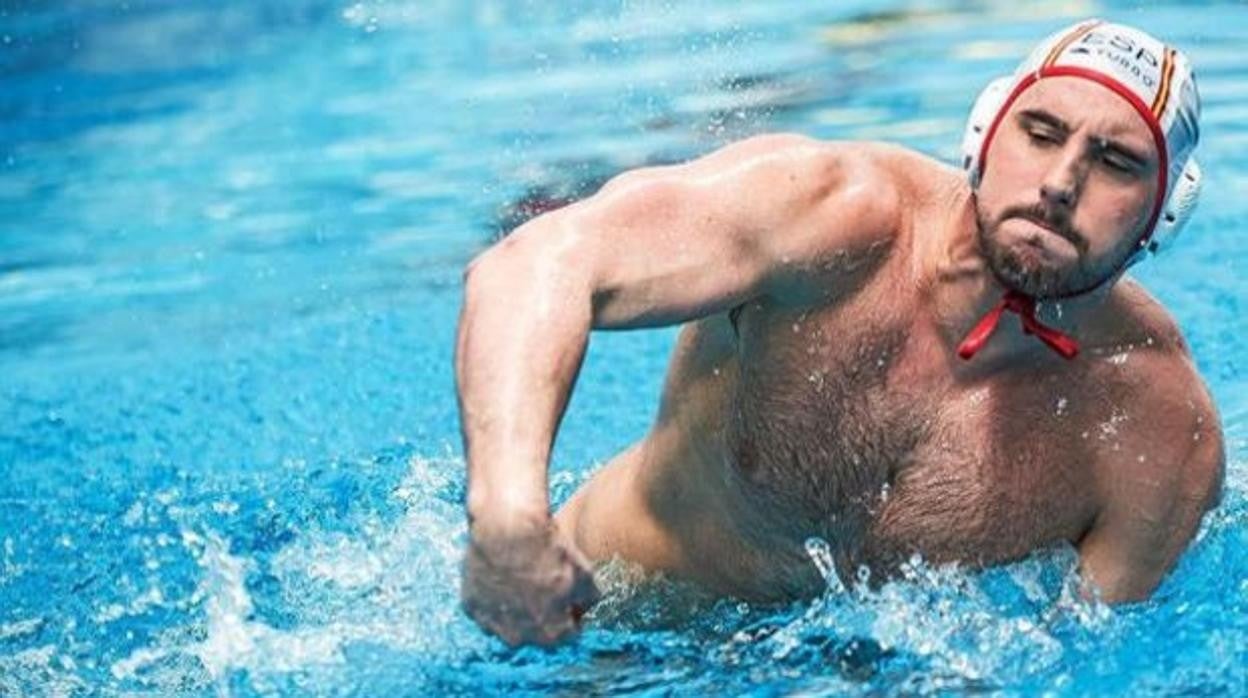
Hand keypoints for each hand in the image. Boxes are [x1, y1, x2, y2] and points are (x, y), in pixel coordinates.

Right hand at [461, 515, 599, 646]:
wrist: (507, 528)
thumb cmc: (549, 550)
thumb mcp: (585, 572)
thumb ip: (589, 597)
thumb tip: (586, 603)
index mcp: (550, 634)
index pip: (567, 632)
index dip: (571, 612)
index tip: (569, 595)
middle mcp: (519, 637)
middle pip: (535, 630)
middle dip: (543, 612)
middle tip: (544, 583)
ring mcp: (492, 623)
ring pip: (508, 620)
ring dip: (516, 605)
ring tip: (522, 575)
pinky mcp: (471, 604)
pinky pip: (487, 605)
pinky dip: (494, 594)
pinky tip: (502, 572)